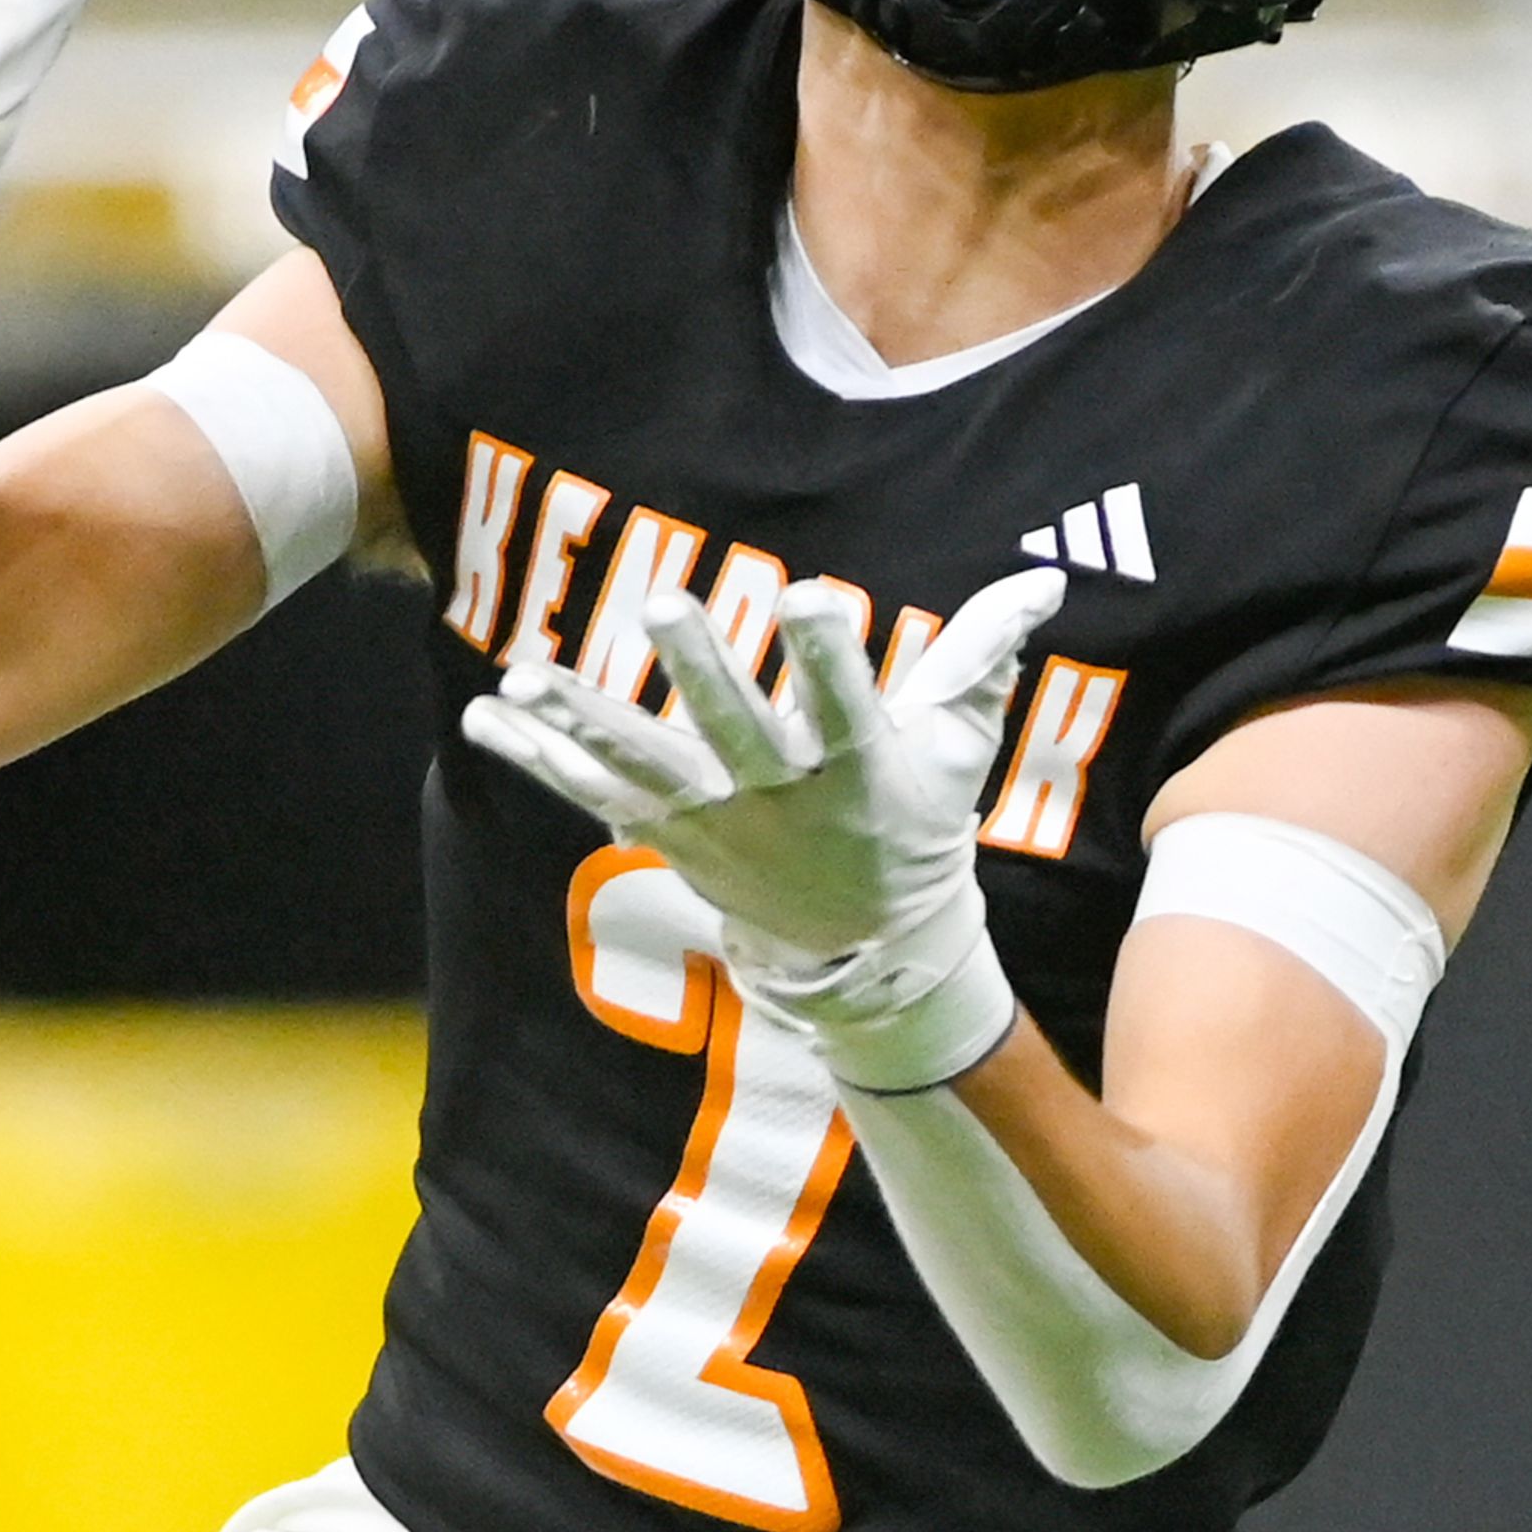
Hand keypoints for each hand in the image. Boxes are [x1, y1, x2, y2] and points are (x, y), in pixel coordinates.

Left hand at [460, 567, 1065, 1091]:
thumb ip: (987, 655)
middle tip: (667, 605)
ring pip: (644, 767)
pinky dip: (538, 759)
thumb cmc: (920, 826)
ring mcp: (717, 824)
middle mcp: (781, 799)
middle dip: (701, 670)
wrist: (871, 956)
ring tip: (524, 674)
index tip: (810, 596)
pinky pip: (591, 796)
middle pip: (737, 731)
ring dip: (582, 719)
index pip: (849, 704)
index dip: (831, 654)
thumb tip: (1048, 576)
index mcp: (860, 770)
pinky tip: (483, 714)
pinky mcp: (669, 837)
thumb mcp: (962, 749)